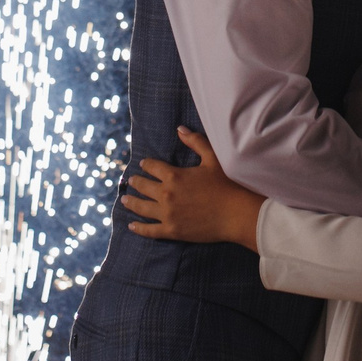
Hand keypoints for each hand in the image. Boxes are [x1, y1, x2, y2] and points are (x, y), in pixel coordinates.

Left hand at [122, 127, 264, 250]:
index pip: (153, 167)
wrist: (236, 214)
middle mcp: (166, 194)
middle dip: (136, 182)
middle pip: (143, 187)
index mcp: (174, 175)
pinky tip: (131, 226)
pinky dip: (139, 228)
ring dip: (131, 203)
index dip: (146, 164)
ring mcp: (168, 214)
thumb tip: (179, 129)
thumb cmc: (226, 184)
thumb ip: (195, 142)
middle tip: (131, 181)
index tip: (143, 164)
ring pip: (142, 208)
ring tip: (125, 200)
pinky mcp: (172, 231)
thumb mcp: (212, 158)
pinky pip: (150, 230)